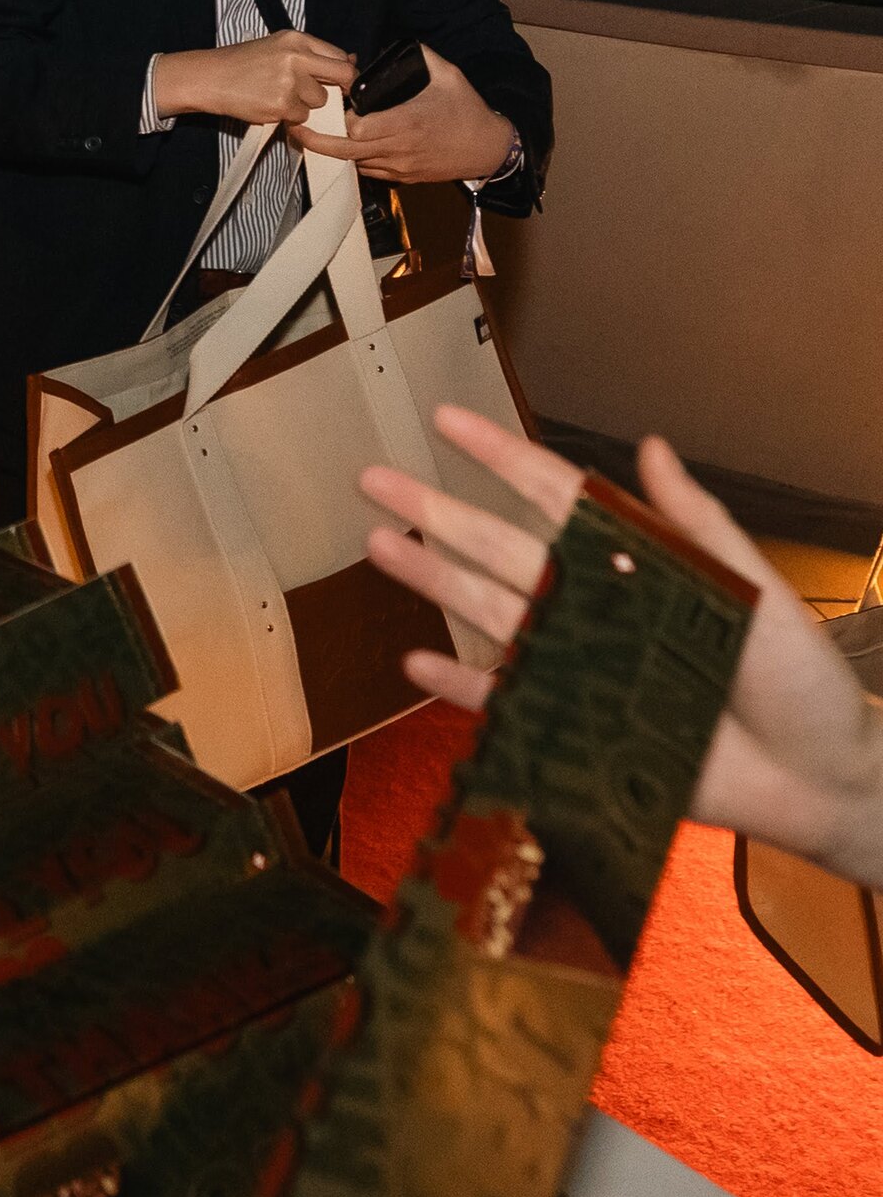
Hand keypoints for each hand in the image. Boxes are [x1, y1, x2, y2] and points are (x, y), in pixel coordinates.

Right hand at [151, 33, 354, 126]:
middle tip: (325, 94)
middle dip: (340, 89)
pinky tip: (270, 105)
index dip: (344, 73)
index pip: (340, 56)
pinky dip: (290, 116)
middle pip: (342, 77)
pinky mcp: (281, 105)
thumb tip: (352, 60)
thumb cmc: (244, 63)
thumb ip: (314, 54)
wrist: (211, 78)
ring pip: (320, 101)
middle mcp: (296, 57)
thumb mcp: (279, 47)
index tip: (341, 83)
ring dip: (306, 104)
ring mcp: (289, 82)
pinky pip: (301, 116)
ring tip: (280, 95)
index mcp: (297, 38)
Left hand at [294, 42, 514, 182]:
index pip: (357, 128)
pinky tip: (345, 145)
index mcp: (405, 123)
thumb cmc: (467, 110)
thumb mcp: (448, 74)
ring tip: (314, 134)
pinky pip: (368, 171)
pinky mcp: (402, 178)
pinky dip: (353, 159)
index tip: (334, 103)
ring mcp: (399, 167)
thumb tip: (398, 42)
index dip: (340, 118)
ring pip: (353, 164)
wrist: (487, 148)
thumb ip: (421, 55)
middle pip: (344, 151)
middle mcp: (397, 149)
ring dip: (333, 151)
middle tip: (296, 125)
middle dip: (316, 140)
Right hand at [361, 405, 882, 889]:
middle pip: (500, 548)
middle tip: (375, 477)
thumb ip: (696, 521)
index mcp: (633, 559)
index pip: (554, 496)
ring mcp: (581, 662)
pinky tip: (418, 660)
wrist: (821, 776)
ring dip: (434, 580)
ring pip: (491, 612)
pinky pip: (507, 703)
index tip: (449, 420)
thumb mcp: (754, 585)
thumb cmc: (800, 679)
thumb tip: (652, 445)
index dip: (500, 457)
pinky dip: (462, 686)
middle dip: (437, 511)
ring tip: (380, 545)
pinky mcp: (579, 724)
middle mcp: (595, 604)